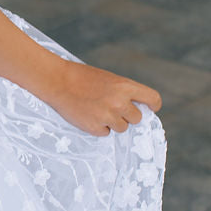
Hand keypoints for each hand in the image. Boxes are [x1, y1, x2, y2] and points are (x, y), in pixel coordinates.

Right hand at [46, 59, 162, 136]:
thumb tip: (136, 109)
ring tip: (97, 110)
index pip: (153, 99)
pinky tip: (88, 115)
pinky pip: (105, 132)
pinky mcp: (94, 127)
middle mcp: (120, 103)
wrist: (57, 81)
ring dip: (113, 122)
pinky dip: (98, 127)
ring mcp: (107, 116)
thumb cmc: (82, 77)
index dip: (153, 105)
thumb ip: (124, 92)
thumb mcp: (109, 79)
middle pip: (137, 118)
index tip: (150, 108)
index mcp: (125, 86)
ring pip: (122, 128)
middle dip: (127, 115)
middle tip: (112, 108)